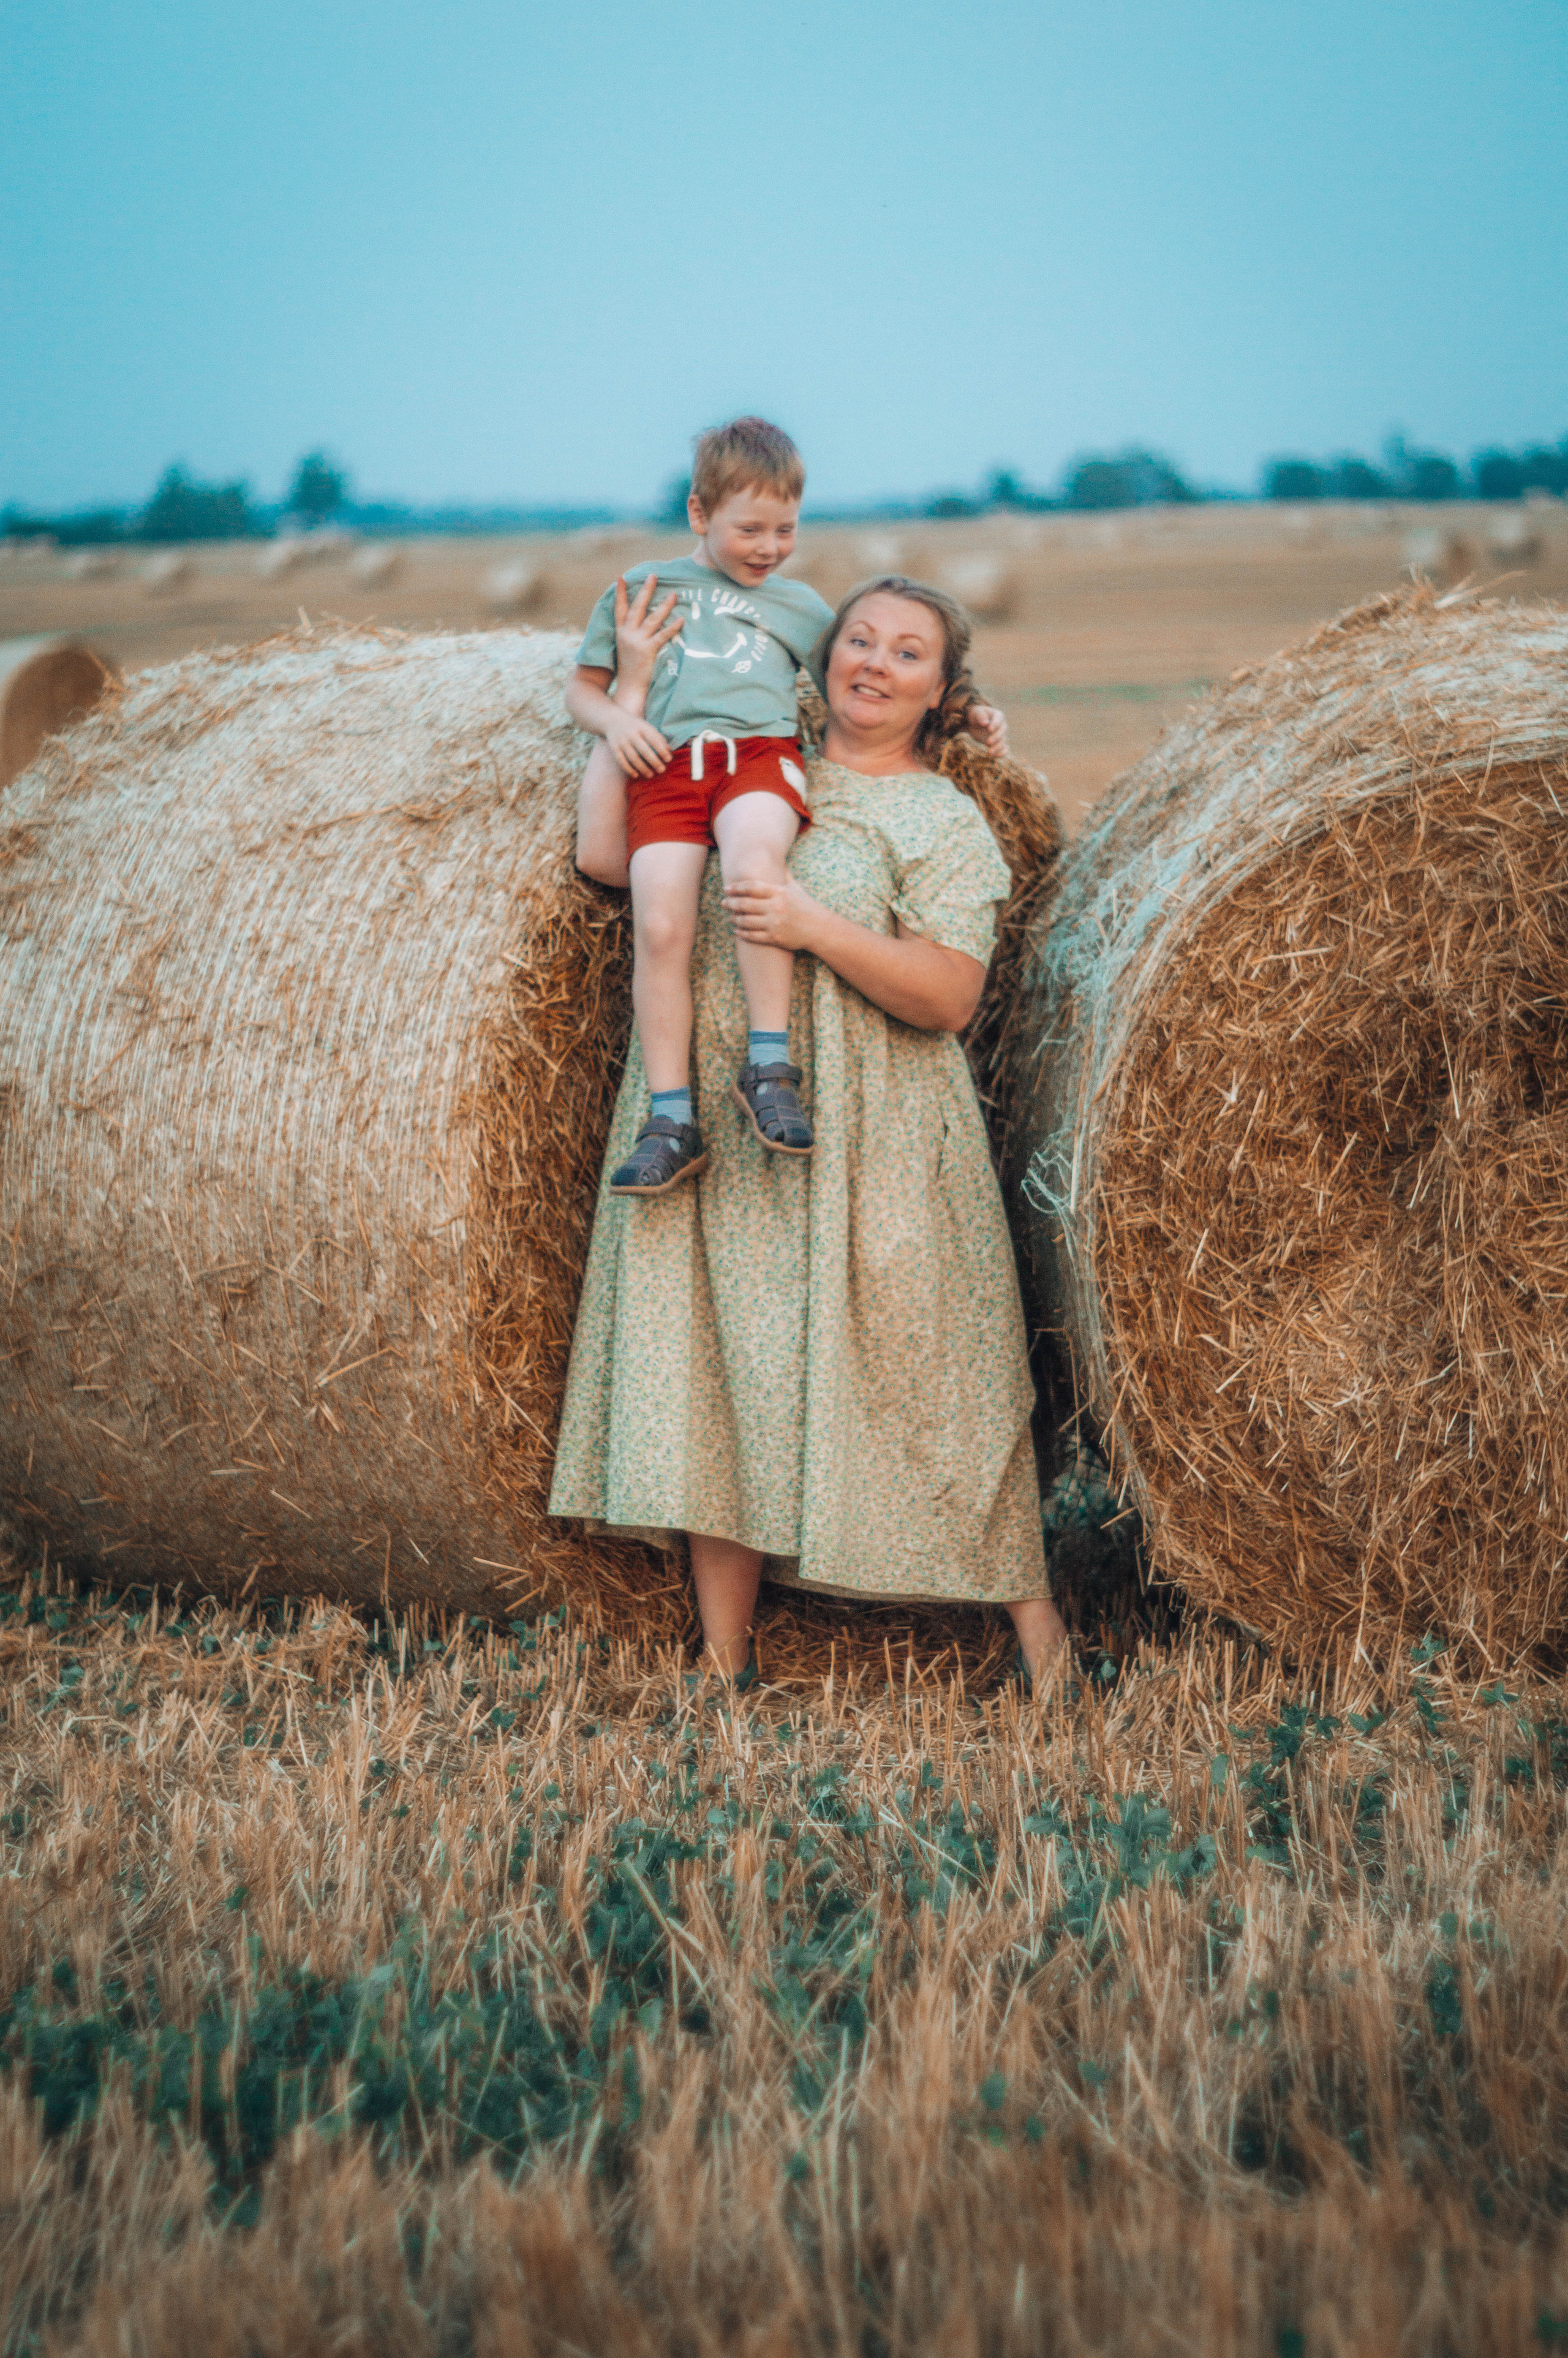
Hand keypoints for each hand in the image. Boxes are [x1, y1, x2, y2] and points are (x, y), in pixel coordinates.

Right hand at [604, 706, 671, 779]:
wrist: (613, 720)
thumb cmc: (636, 727)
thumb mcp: (647, 727)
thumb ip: (658, 738)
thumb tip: (669, 751)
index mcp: (642, 727)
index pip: (653, 739)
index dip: (661, 750)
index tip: (668, 759)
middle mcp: (631, 734)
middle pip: (643, 750)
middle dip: (654, 761)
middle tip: (662, 770)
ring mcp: (622, 741)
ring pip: (632, 757)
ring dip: (642, 768)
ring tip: (650, 775)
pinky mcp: (614, 748)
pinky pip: (621, 761)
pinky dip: (628, 769)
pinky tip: (636, 775)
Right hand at [613, 572, 683, 690]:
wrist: (628, 689)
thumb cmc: (630, 669)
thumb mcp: (626, 648)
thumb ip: (630, 634)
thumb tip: (641, 622)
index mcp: (620, 632)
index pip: (619, 609)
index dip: (620, 593)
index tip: (621, 578)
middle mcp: (627, 634)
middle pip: (637, 607)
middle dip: (645, 591)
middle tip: (653, 576)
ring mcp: (637, 642)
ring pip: (652, 619)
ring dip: (664, 605)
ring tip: (674, 594)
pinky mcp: (647, 651)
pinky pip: (662, 635)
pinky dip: (672, 627)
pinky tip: (681, 619)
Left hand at [722, 875, 821, 952]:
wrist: (819, 929)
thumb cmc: (807, 906)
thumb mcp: (796, 888)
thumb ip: (784, 876)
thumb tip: (777, 862)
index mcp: (779, 893)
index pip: (752, 887)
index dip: (737, 888)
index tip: (727, 889)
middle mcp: (775, 907)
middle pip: (745, 904)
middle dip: (730, 903)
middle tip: (723, 903)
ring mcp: (774, 924)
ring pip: (746, 921)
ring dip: (734, 919)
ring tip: (730, 917)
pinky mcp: (774, 938)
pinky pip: (752, 936)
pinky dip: (742, 933)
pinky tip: (737, 931)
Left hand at [966, 702, 1009, 757]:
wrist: (975, 723)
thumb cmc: (976, 715)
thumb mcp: (976, 712)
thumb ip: (980, 716)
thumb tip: (985, 723)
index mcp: (998, 715)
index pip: (999, 719)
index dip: (995, 724)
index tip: (989, 729)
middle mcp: (1002, 725)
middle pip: (1002, 732)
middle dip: (996, 738)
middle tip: (988, 742)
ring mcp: (1002, 735)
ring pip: (1003, 742)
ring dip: (997, 748)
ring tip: (990, 753)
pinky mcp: (999, 743)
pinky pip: (1004, 749)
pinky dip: (1001, 753)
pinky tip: (994, 756)